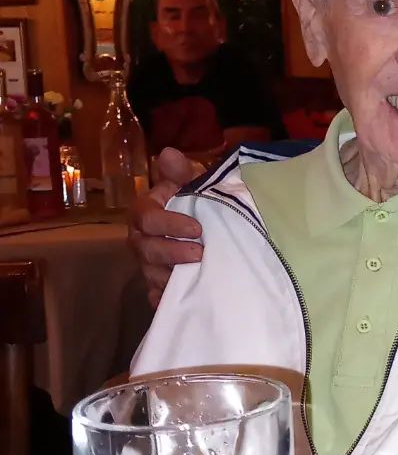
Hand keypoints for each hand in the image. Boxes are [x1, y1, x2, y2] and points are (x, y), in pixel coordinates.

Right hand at [129, 148, 203, 307]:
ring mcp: (145, 262)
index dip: (170, 224)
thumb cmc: (191, 199)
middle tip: (201, 253)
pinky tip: (178, 300)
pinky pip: (155, 295)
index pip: (148, 218)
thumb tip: (168, 153)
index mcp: (144, 211)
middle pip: (147, 249)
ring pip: (151, 274)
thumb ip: (182, 171)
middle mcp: (139, 238)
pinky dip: (164, 299)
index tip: (197, 228)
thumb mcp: (191, 182)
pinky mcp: (155, 282)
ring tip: (197, 275)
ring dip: (171, 276)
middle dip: (173, 253)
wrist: (197, 224)